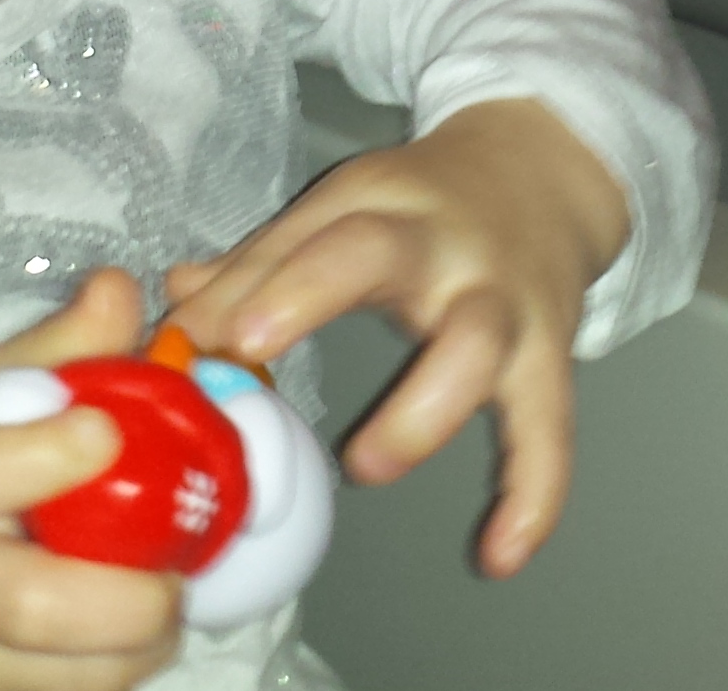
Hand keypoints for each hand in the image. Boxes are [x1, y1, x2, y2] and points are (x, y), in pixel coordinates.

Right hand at [0, 270, 184, 690]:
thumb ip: (52, 349)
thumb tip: (125, 289)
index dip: (39, 457)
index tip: (105, 431)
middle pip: (25, 607)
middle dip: (126, 594)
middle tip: (179, 559)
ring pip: (58, 678)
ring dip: (139, 642)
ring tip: (170, 592)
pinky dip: (117, 671)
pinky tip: (135, 630)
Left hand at [163, 100, 627, 577]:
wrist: (544, 173)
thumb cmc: (424, 205)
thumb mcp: (348, 208)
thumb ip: (264, 262)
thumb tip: (178, 304)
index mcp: (377, 205)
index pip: (304, 233)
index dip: (252, 280)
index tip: (200, 332)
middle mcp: (437, 244)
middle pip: (379, 255)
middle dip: (313, 291)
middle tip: (252, 345)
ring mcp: (501, 298)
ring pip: (472, 344)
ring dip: (418, 409)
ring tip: (366, 466)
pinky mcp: (549, 355)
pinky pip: (548, 428)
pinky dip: (534, 494)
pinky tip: (499, 554)